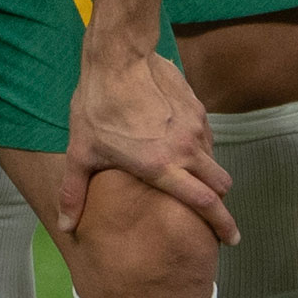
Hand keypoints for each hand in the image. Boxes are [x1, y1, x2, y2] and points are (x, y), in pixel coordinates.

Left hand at [61, 47, 237, 242]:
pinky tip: (178, 143)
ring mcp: (195, 127)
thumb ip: (75, 192)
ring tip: (187, 175)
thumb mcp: (81, 152)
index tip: (232, 239)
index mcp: (161, 167)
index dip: (222, 224)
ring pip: (214, 159)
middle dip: (220, 202)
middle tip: (213, 212)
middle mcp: (185, 150)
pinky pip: (206, 136)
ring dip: (207, 172)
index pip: (205, 203)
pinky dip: (199, 147)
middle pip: (220, 185)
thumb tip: (64, 227)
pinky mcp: (197, 107)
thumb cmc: (96, 107)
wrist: (118, 59)